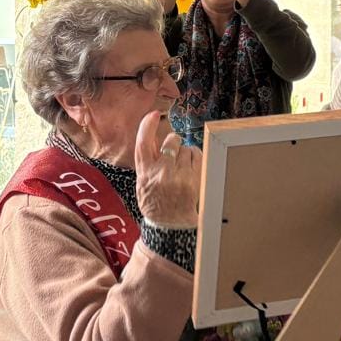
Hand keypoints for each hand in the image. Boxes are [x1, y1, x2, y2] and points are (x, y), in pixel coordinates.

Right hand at [134, 111, 200, 228]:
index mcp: (144, 172)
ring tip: (182, 169)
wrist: (169, 225)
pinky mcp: (193, 180)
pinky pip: (197, 155)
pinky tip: (191, 168)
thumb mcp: (143, 182)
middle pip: (171, 141)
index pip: (143, 143)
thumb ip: (148, 160)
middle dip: (174, 143)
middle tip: (174, 154)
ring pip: (186, 148)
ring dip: (185, 154)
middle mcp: (161, 172)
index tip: (153, 114)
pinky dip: (196, 157)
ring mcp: (178, 176)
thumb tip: (153, 135)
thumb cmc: (155, 203)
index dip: (147, 125)